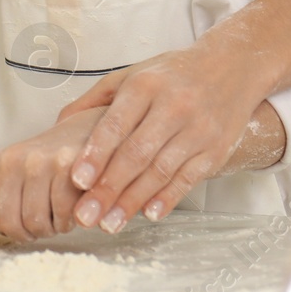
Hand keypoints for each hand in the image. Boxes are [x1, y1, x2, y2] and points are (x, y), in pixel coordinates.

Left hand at [0, 109, 99, 242]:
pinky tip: (70, 213)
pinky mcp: (66, 167)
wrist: (87, 136)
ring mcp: (38, 162)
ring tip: (56, 217)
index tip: (17, 223)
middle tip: (42, 224)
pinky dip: (67, 222)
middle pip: (9, 224)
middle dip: (29, 233)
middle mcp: (13, 159)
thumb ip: (2, 198)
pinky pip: (60, 215)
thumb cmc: (51, 165)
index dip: (0, 228)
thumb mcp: (16, 174)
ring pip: (35, 223)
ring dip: (49, 229)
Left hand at [58, 43, 263, 232]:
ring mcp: (197, 130)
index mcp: (145, 86)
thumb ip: (94, 100)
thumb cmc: (171, 75)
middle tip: (86, 216)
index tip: (78, 181)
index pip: (116, 124)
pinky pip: (188, 179)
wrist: (232, 68)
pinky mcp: (215, 150)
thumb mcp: (131, 75)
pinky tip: (148, 214)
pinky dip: (167, 199)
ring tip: (109, 223)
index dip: (96, 154)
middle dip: (109, 188)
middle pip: (137, 154)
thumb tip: (58, 125)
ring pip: (161, 171)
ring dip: (132, 201)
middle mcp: (173, 107)